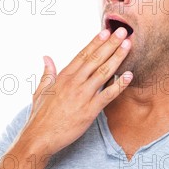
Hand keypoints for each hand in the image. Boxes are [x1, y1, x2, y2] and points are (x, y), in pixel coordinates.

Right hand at [23, 26, 132, 155]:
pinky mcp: (90, 110)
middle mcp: (74, 82)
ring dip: (117, 58)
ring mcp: (82, 95)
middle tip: (123, 31)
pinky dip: (119, 85)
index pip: (82, 55)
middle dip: (111, 44)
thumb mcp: (40, 90)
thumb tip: (46, 58)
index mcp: (63, 76)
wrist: (39, 137)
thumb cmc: (39, 116)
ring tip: (128, 46)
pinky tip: (129, 75)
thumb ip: (47, 73)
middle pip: (95, 59)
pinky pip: (108, 95)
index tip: (106, 31)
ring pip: (103, 72)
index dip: (95, 42)